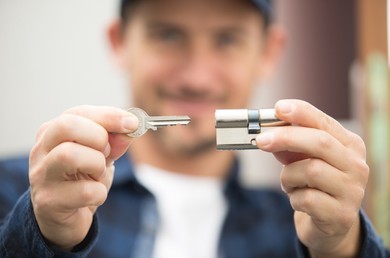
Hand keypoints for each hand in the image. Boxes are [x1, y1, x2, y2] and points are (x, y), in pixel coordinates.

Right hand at [29, 106, 137, 250]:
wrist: (66, 219)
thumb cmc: (82, 180)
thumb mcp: (101, 155)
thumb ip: (115, 140)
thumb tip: (131, 128)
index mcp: (53, 132)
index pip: (78, 112)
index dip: (109, 116)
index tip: (132, 123)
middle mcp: (41, 150)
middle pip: (67, 126)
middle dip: (98, 137)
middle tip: (106, 153)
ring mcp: (42, 175)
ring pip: (70, 155)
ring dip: (97, 165)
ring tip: (97, 174)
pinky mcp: (49, 201)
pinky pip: (85, 191)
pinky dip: (100, 193)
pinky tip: (94, 196)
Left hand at [256, 99, 368, 257]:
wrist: (329, 224)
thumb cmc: (314, 185)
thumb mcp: (303, 161)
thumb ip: (290, 147)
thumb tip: (269, 136)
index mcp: (349, 145)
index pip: (324, 122)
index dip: (301, 112)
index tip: (279, 107)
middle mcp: (356, 165)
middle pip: (319, 142)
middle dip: (286, 138)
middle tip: (261, 140)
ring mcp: (352, 191)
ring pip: (310, 170)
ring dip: (288, 176)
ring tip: (288, 183)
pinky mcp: (341, 214)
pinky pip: (306, 199)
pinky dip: (293, 198)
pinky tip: (298, 200)